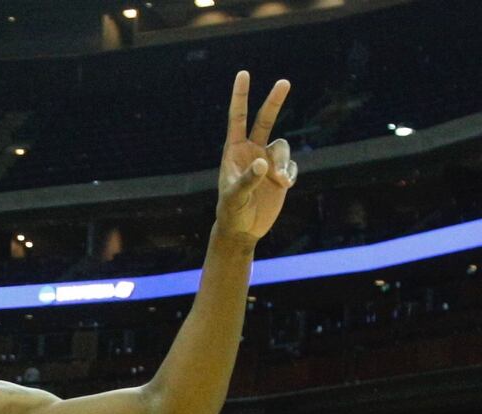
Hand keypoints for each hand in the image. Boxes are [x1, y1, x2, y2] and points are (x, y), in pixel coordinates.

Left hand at [214, 71, 296, 242]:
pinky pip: (292, 166)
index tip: (244, 74)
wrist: (243, 229)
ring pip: (284, 148)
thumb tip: (262, 162)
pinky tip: (283, 186)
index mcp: (234, 151)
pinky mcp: (281, 173)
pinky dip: (290, 174)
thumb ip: (247, 180)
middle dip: (274, 101)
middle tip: (284, 81)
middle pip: (265, 120)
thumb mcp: (235, 198)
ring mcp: (268, 160)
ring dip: (284, 163)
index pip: (237, 118)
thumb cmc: (231, 212)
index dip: (240, 96)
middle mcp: (252, 150)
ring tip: (279, 182)